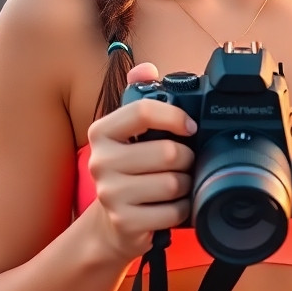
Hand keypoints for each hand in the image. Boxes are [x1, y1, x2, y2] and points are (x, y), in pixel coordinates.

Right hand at [86, 62, 197, 261]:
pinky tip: (173, 205)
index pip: (142, 111)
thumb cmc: (129, 169)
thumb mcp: (130, 132)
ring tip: (179, 183)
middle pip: (166, 152)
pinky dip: (182, 209)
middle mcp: (101, 161)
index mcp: (102, 131)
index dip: (174, 116)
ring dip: (186, 184)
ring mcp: (110, 194)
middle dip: (186, 158)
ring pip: (173, 183)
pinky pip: (172, 212)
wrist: (112, 222)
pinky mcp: (125, 222)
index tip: (190, 126)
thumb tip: (146, 68)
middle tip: (185, 162)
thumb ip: (139, 95)